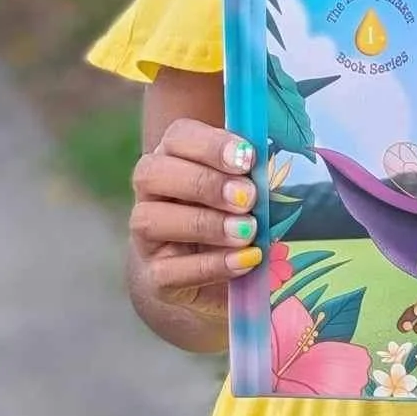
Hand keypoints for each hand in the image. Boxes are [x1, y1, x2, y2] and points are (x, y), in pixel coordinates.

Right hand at [129, 119, 263, 317]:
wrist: (219, 278)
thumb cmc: (236, 220)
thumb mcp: (247, 193)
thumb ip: (252, 176)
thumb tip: (271, 169)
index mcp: (174, 159)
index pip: (177, 137)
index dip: (210, 145)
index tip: (248, 158)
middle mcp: (151, 194)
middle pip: (152, 172)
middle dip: (204, 183)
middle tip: (248, 198)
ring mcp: (145, 237)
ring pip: (150, 220)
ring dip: (205, 224)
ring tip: (248, 231)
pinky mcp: (154, 276)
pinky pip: (168, 270)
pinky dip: (210, 265)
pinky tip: (244, 260)